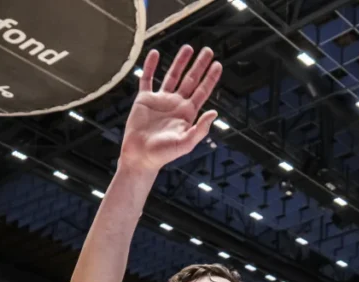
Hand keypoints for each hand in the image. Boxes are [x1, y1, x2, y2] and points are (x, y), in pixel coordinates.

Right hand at [119, 46, 221, 172]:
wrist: (140, 157)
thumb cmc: (163, 154)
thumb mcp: (185, 143)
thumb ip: (200, 129)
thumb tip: (215, 112)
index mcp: (187, 113)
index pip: (202, 91)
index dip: (210, 78)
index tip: (218, 64)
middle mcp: (176, 104)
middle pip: (190, 80)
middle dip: (199, 65)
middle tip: (208, 50)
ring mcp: (160, 100)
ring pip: (172, 76)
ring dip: (180, 62)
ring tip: (188, 48)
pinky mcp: (144, 100)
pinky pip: (148, 79)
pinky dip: (151, 66)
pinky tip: (155, 53)